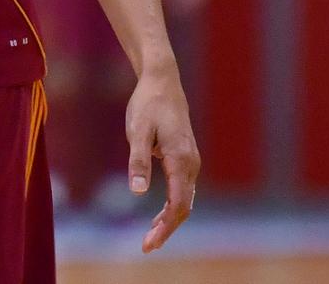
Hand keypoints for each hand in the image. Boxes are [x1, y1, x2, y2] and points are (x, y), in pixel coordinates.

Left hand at [125, 62, 199, 253]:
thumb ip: (138, 160)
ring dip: (169, 221)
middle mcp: (191, 163)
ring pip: (185, 200)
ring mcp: (191, 161)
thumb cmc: (148, 104)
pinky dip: (172, 207)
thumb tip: (138, 192)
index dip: (165, 228)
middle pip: (184, 207)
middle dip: (167, 230)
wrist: (162, 82)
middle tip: (146, 247)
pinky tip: (158, 217)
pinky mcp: (186, 159)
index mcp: (181, 160)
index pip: (179, 205)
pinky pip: (183, 190)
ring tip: (150, 238)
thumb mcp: (137, 131)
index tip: (149, 244)